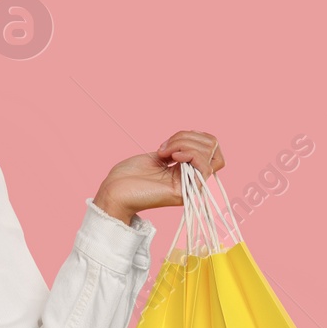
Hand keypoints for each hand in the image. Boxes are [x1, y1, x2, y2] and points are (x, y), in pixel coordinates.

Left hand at [93, 130, 225, 224]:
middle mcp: (192, 178)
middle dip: (187, 137)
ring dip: (184, 143)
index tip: (172, 140)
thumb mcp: (158, 154)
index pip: (211, 147)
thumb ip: (177, 148)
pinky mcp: (186, 192)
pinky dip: (189, 153)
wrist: (114, 191)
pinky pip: (204, 166)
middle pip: (212, 147)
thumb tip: (192, 139)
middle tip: (165, 147)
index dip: (195, 136)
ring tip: (164, 152)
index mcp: (187, 169)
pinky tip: (172, 156)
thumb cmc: (129, 175)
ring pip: (209, 154)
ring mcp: (191, 186)